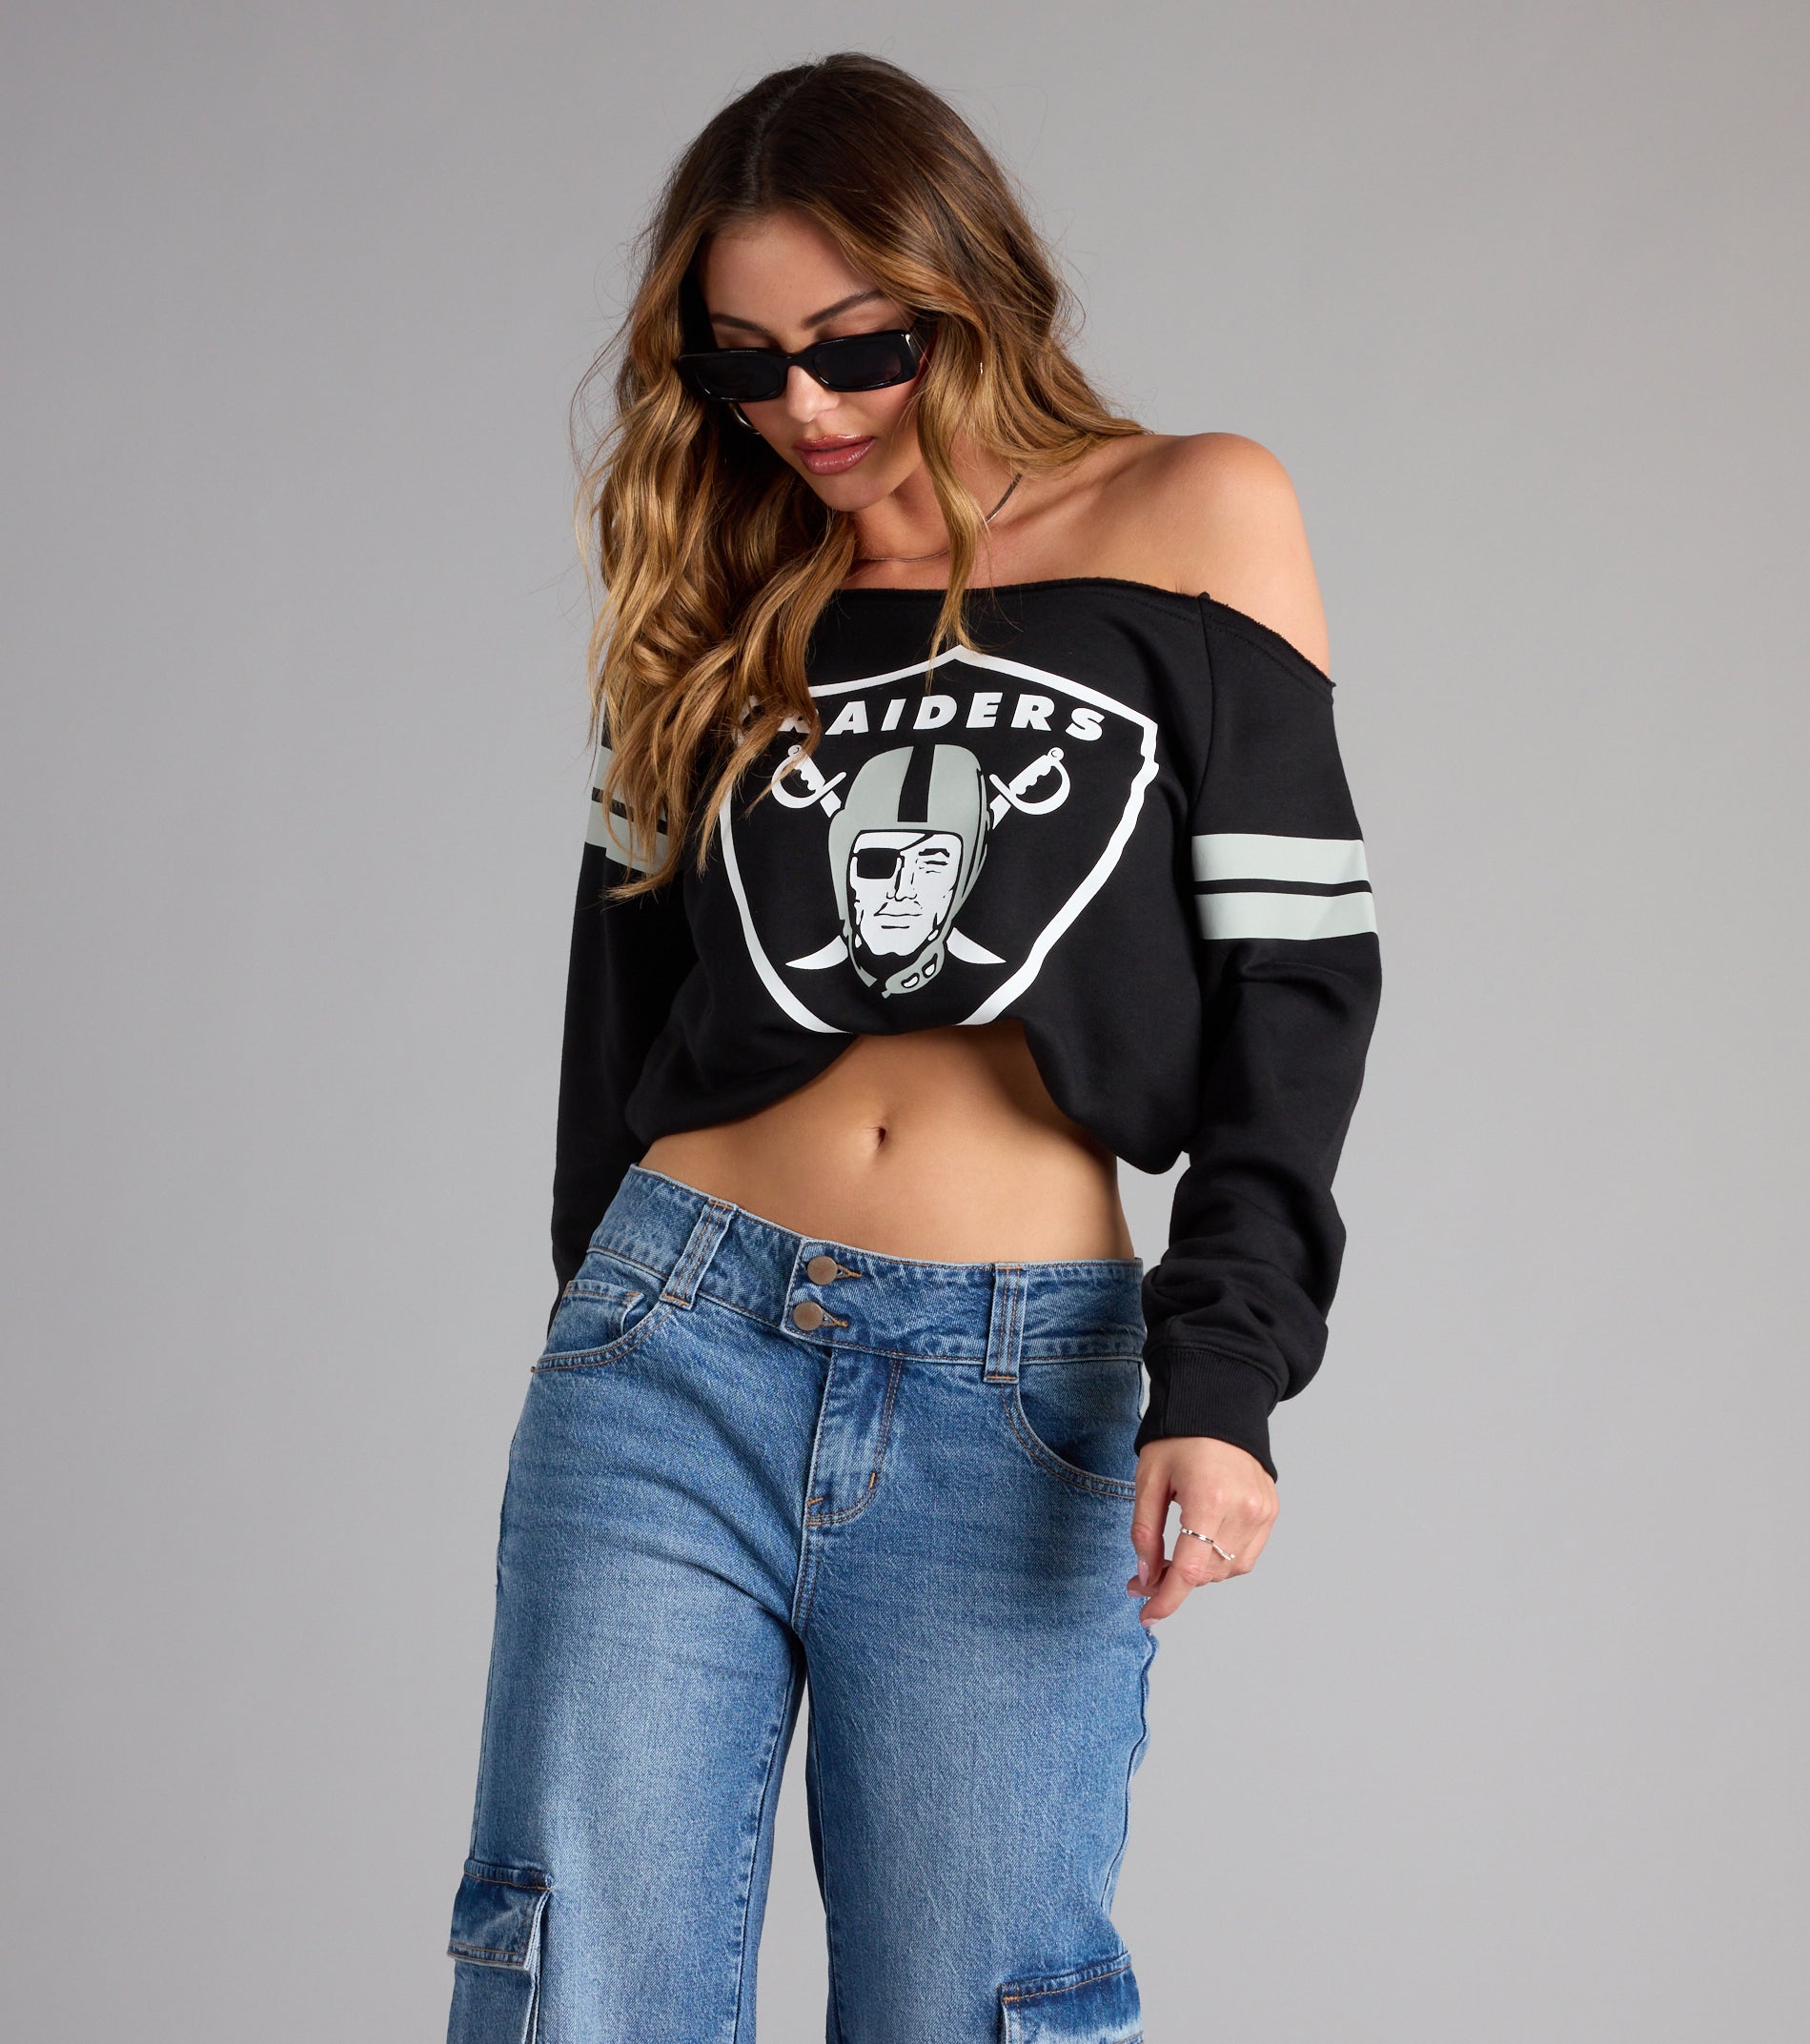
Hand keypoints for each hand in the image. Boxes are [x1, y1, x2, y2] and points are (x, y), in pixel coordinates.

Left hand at [1126, 1436, 1278, 1623]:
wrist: (1219, 1405)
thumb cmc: (1179, 1438)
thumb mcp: (1148, 1479)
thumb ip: (1145, 1532)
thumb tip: (1146, 1577)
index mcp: (1209, 1499)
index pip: (1190, 1570)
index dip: (1167, 1599)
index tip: (1147, 1616)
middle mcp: (1243, 1509)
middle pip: (1208, 1573)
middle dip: (1175, 1582)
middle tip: (1146, 1574)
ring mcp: (1262, 1511)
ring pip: (1228, 1569)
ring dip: (1199, 1573)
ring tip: (1174, 1556)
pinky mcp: (1271, 1510)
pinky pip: (1245, 1555)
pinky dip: (1221, 1560)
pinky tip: (1201, 1544)